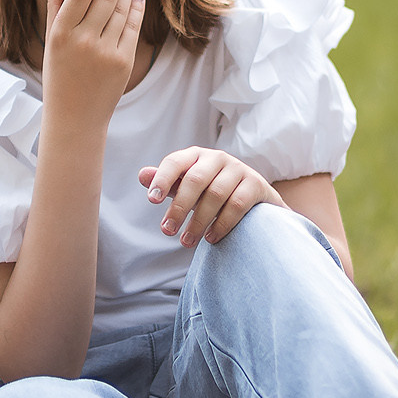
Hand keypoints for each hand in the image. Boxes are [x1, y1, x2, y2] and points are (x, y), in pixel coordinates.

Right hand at [41, 0, 144, 120]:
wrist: (75, 116)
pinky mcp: (124, 62)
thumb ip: (54, 7)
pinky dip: (136, 9)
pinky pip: (133, 28)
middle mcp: (83, 41)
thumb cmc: (59, 76)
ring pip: (121, 10)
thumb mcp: (51, 42)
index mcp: (60, 34)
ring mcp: (105, 52)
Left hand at [139, 148, 283, 248]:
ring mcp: (239, 169)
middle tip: (167, 231)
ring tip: (186, 242)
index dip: (162, 179)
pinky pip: (236, 204)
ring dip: (198, 221)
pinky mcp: (256, 184)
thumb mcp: (189, 187)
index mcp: (196, 156)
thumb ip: (169, 183)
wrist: (255, 198)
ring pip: (215, 194)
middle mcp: (217, 158)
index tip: (152, 200)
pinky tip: (210, 239)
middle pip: (195, 180)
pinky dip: (221, 224)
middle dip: (179, 207)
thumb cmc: (213, 191)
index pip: (175, 162)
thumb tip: (142, 175)